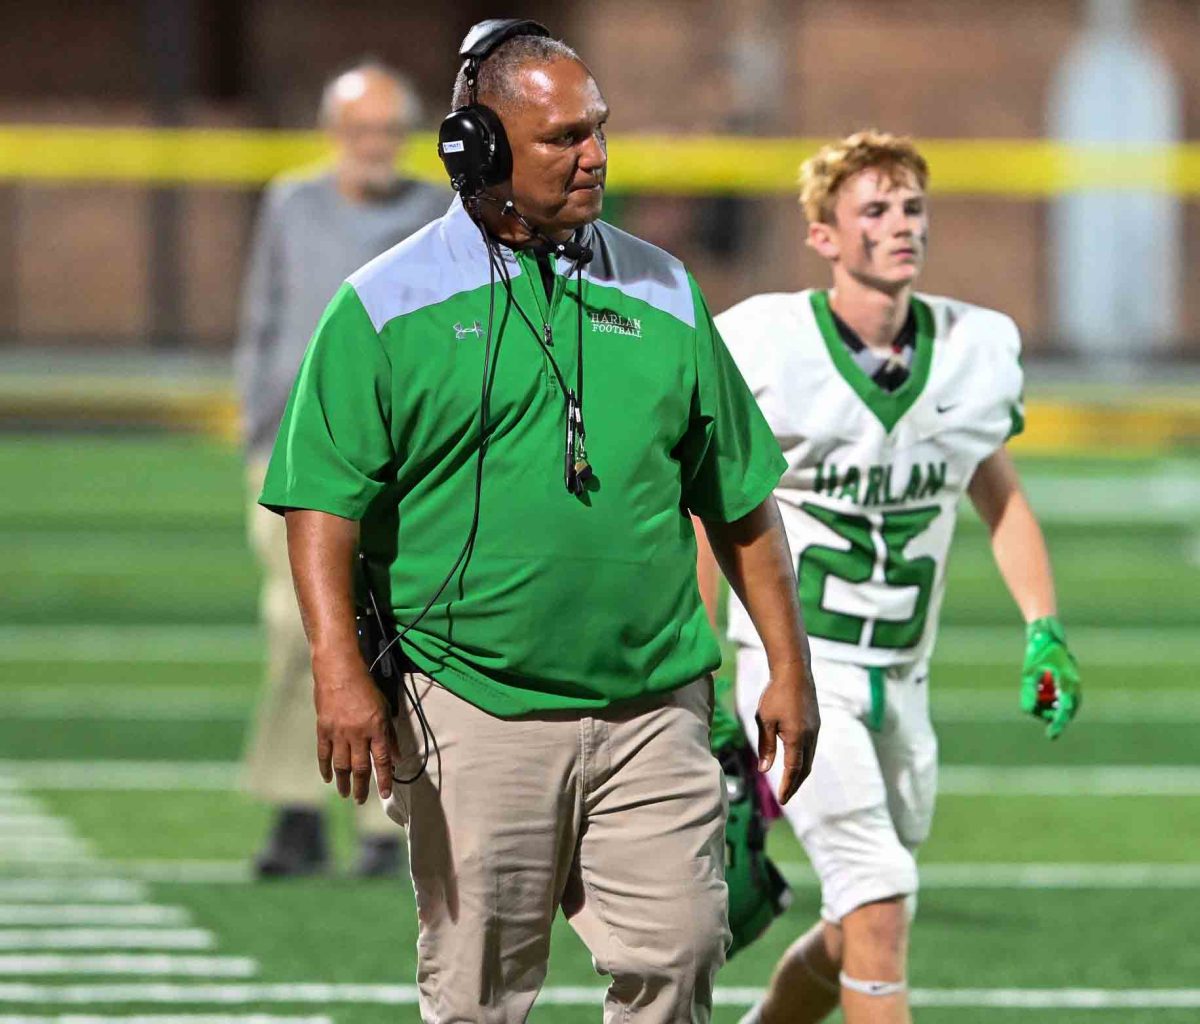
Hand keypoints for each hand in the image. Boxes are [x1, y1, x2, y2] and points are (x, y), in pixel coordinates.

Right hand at [312, 647, 398, 803]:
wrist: (339, 671)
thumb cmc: (365, 687)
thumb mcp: (384, 708)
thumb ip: (390, 734)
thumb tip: (397, 757)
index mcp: (376, 728)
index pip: (382, 760)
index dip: (384, 779)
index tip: (384, 794)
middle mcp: (358, 733)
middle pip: (360, 767)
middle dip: (361, 787)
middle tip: (361, 800)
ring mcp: (339, 733)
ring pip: (341, 765)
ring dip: (343, 782)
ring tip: (345, 794)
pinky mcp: (323, 729)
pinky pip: (324, 754)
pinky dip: (325, 768)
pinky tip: (328, 778)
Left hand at [755, 663, 819, 803]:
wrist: (794, 671)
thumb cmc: (775, 694)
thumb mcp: (764, 720)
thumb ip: (766, 746)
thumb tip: (765, 769)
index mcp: (796, 737)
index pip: (793, 769)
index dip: (787, 786)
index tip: (782, 800)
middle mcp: (809, 737)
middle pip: (805, 768)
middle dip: (795, 784)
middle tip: (785, 797)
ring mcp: (815, 730)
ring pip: (810, 759)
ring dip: (800, 773)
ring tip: (790, 783)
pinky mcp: (815, 724)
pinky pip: (811, 748)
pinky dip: (803, 760)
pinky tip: (796, 761)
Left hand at [1021, 616, 1080, 739]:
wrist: (1047, 636)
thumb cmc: (1039, 652)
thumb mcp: (1029, 672)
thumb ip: (1029, 691)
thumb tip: (1027, 711)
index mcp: (1068, 682)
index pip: (1065, 709)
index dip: (1058, 724)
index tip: (1050, 736)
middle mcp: (1073, 686)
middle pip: (1064, 711)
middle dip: (1049, 712)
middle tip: (1036, 702)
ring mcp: (1072, 686)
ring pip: (1061, 707)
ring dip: (1047, 704)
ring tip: (1038, 686)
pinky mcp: (1068, 685)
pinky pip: (1059, 700)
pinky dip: (1048, 698)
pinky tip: (1041, 687)